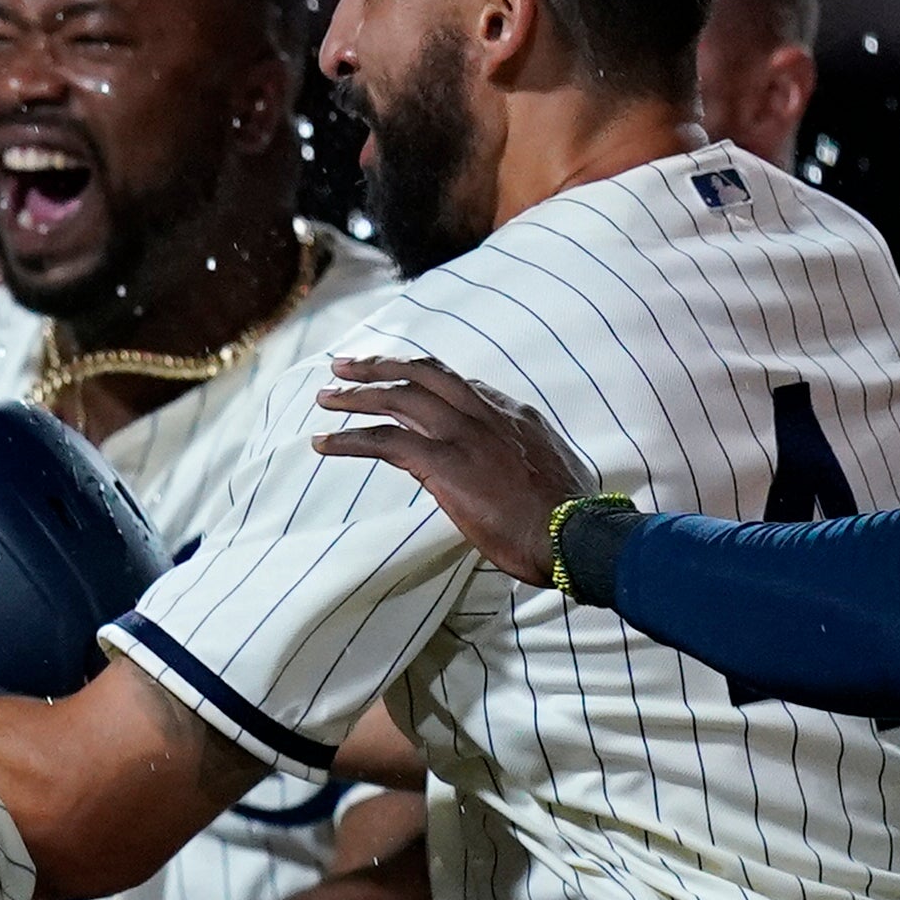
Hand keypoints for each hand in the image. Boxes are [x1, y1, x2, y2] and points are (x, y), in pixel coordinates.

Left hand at [310, 351, 587, 573]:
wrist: (575, 533)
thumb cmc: (569, 518)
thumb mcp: (553, 472)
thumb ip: (527, 460)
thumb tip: (521, 471)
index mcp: (514, 415)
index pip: (461, 385)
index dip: (424, 379)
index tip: (400, 378)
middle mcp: (486, 414)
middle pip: (424, 374)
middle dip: (381, 366)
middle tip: (345, 365)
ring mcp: (464, 435)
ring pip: (399, 399)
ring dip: (356, 396)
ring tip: (324, 397)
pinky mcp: (444, 463)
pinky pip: (384, 442)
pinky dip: (348, 440)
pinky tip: (323, 443)